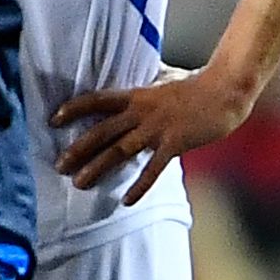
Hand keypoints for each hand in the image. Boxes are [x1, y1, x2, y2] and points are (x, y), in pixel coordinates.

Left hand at [54, 64, 250, 203]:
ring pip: (119, 150)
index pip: (97, 100)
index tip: (53, 119)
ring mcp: (156, 128)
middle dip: (77, 149)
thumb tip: (140, 78)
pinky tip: (126, 201)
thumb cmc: (197, 86)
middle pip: (101, 131)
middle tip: (58, 166)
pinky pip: (153, 168)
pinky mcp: (174, 143)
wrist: (226, 91)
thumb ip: (146, 87)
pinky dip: (139, 185)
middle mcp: (140, 112)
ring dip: (98, 168)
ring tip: (79, 183)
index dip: (74, 108)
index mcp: (136, 96)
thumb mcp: (164, 79)